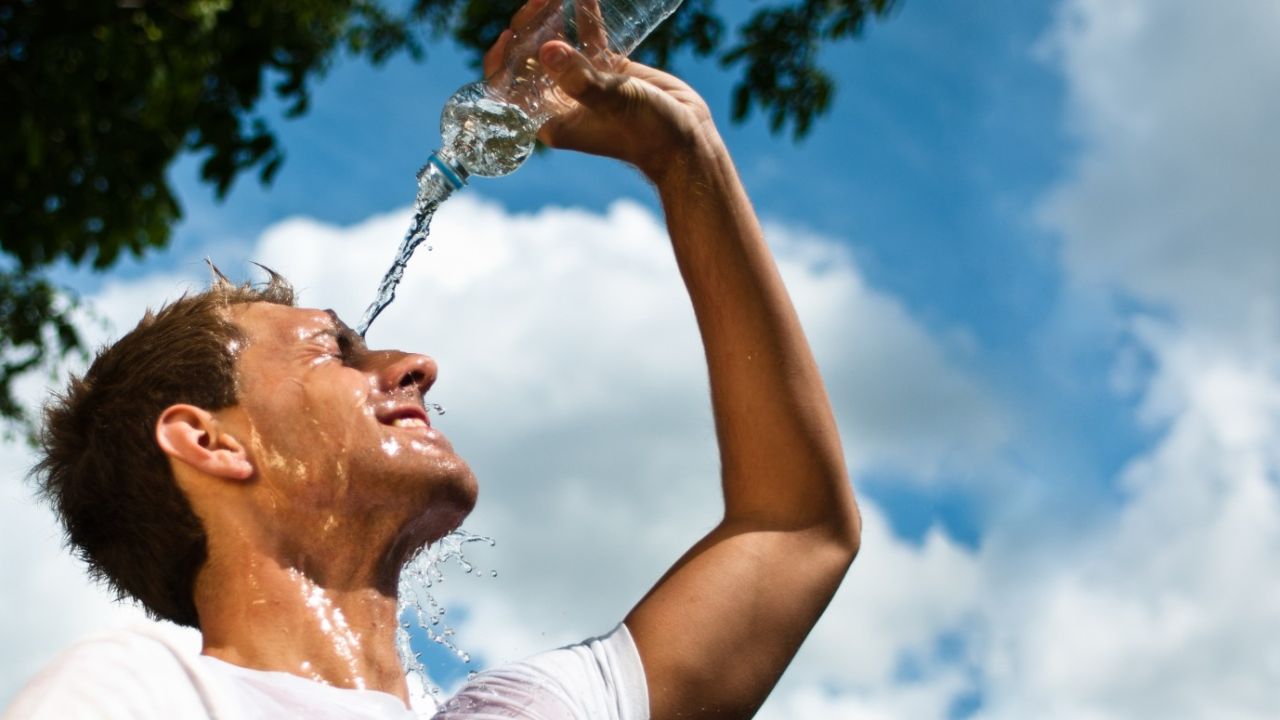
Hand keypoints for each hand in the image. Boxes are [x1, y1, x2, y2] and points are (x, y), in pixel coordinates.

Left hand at [482, 0, 716, 181]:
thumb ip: (580, 78)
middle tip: (538, 2)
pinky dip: (584, 17)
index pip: (511, 90)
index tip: (509, 34)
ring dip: (552, 19)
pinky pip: (589, 40)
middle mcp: (562, 102)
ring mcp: (584, 85)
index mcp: (551, 119)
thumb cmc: (647, 133)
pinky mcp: (608, 71)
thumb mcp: (612, 103)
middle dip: (528, 30)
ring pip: (558, 46)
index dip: (503, 62)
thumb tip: (548, 50)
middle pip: (531, 61)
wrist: (686, 141)